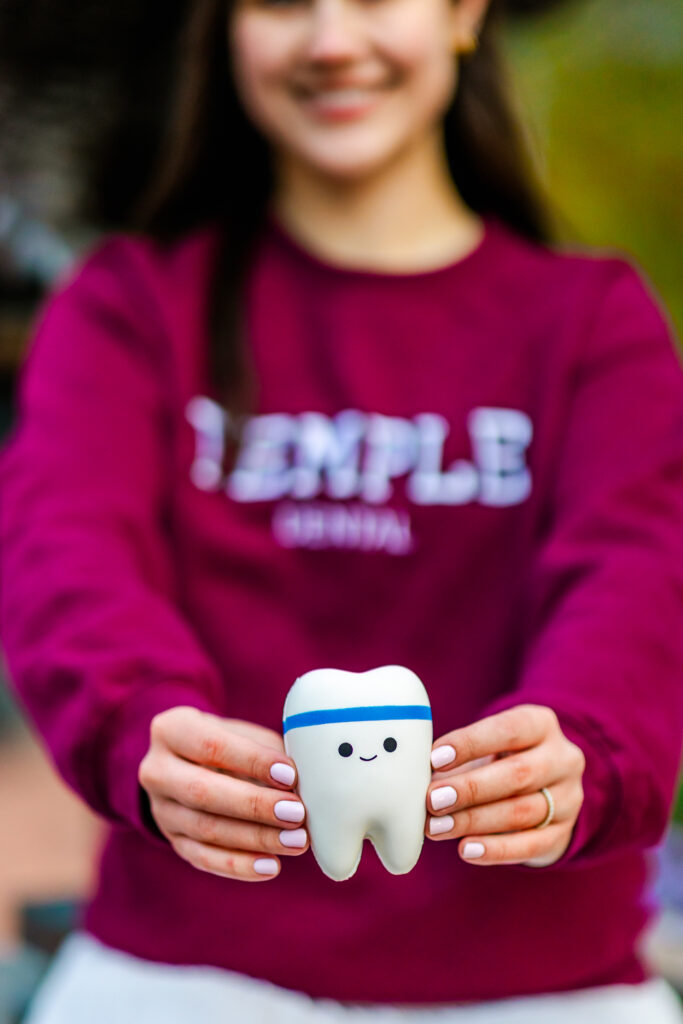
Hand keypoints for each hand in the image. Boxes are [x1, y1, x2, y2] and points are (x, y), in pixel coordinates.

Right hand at [138, 706, 308, 880]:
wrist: (190, 761)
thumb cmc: (229, 742)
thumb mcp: (242, 733)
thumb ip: (268, 752)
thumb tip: (304, 782)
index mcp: (171, 730)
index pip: (211, 745)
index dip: (252, 761)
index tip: (290, 775)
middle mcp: (156, 770)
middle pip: (202, 792)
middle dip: (254, 805)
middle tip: (297, 814)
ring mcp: (160, 809)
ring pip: (205, 829)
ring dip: (254, 839)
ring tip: (295, 842)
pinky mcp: (171, 840)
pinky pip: (203, 857)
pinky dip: (239, 865)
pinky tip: (272, 866)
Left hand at [425, 704, 584, 866]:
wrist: (545, 787)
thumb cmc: (501, 759)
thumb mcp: (488, 745)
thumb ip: (459, 756)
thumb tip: (417, 775)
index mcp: (541, 724)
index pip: (509, 729)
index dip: (470, 743)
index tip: (434, 759)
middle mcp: (563, 758)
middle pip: (518, 774)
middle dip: (470, 788)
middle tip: (432, 800)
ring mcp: (569, 798)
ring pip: (522, 812)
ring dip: (474, 821)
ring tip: (437, 828)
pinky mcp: (564, 833)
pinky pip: (531, 845)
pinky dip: (496, 850)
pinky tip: (466, 849)